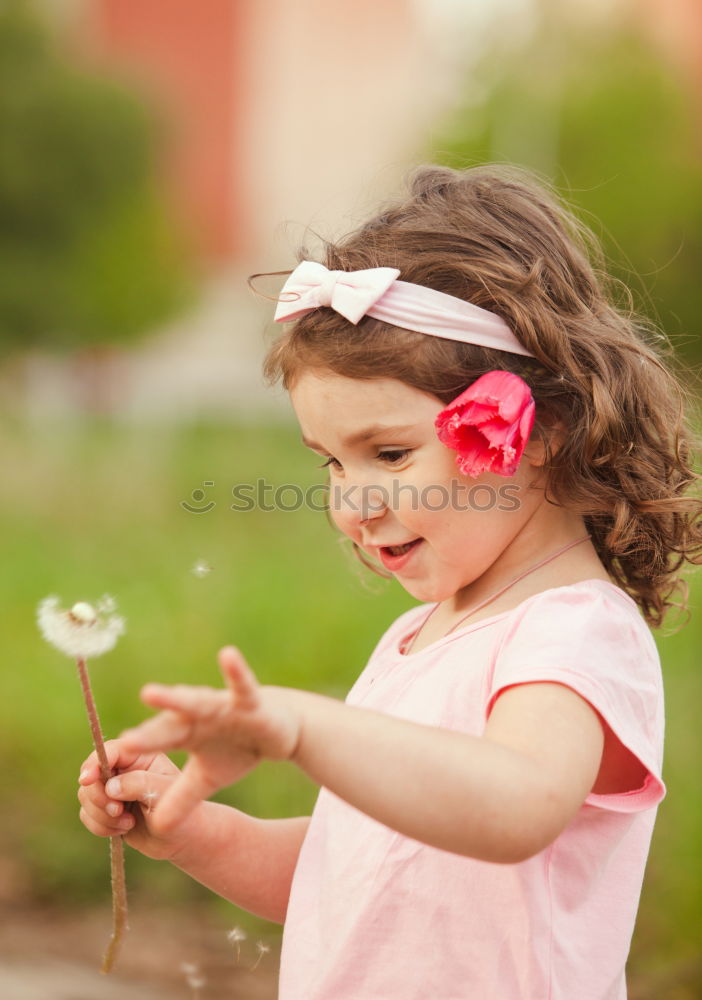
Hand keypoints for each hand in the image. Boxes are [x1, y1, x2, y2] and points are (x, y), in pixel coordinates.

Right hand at [77, 740, 199, 860]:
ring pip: (86, 797)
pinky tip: (123, 830)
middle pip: (91, 775)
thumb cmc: (180, 811)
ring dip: (102, 815)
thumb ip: (139, 783)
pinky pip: (87, 816)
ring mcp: (112, 788)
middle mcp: (122, 768)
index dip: (94, 763)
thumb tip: (110, 786)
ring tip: (127, 823)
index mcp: (139, 756)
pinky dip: (101, 826)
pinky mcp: (105, 809)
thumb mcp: (163, 794)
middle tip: (118, 810)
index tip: (87, 779)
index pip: (108, 751)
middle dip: (99, 797)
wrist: (180, 839)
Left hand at [118, 646, 301, 833]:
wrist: (277, 727)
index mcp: (186, 734)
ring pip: (197, 702)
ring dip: (176, 699)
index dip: (134, 754)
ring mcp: (223, 706)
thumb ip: (182, 798)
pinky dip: (236, 671)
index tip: (106, 769)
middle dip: (148, 733)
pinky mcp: (250, 700)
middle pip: (168, 724)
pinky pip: (243, 684)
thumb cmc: (238, 747)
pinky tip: (227, 655)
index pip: (155, 744)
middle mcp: (198, 717)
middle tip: (123, 742)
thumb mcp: (208, 779)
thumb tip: (156, 828)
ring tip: (148, 694)